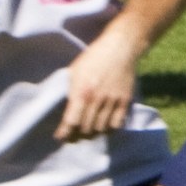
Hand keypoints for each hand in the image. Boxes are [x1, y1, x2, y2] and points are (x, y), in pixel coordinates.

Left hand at [57, 24, 141, 140]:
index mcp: (81, 91)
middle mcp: (97, 99)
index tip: (60, 137)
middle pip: (86, 128)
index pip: (71, 121)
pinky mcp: (125, 100)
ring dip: (93, 132)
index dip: (64, 133)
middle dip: (78, 134)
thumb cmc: (94, 57)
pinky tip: (105, 126)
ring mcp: (113, 101)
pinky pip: (117, 124)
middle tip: (74, 135)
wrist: (121, 47)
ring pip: (101, 128)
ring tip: (89, 131)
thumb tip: (65, 108)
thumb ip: (70, 91)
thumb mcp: (75, 71)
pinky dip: (110, 128)